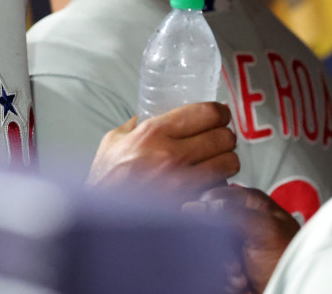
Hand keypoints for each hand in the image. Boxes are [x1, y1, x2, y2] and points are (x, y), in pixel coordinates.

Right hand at [85, 102, 239, 202]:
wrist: (102, 219)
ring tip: (217, 159)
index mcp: (152, 133)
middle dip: (225, 135)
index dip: (219, 111)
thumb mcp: (113, 141)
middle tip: (219, 136)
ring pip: (229, 163)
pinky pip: (219, 187)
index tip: (219, 113)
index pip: (206, 113)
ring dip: (226, 159)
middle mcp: (172, 156)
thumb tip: (153, 113)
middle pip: (224, 137)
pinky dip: (219, 183)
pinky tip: (209, 181)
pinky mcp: (190, 204)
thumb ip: (136, 125)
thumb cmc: (104, 181)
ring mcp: (183, 183)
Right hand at [190, 185, 299, 293]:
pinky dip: (224, 279)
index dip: (208, 212)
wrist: (291, 293)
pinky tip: (242, 282)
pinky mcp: (230, 265)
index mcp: (249, 202)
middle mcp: (240, 220)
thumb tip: (191, 206)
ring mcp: (235, 244)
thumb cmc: (287, 259)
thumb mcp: (262, 229)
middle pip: (207, 226)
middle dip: (217, 247)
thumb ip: (229, 212)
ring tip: (242, 274)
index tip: (213, 228)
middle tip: (235, 259)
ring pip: (207, 250)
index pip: (213, 195)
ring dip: (223, 266)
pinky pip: (212, 268)